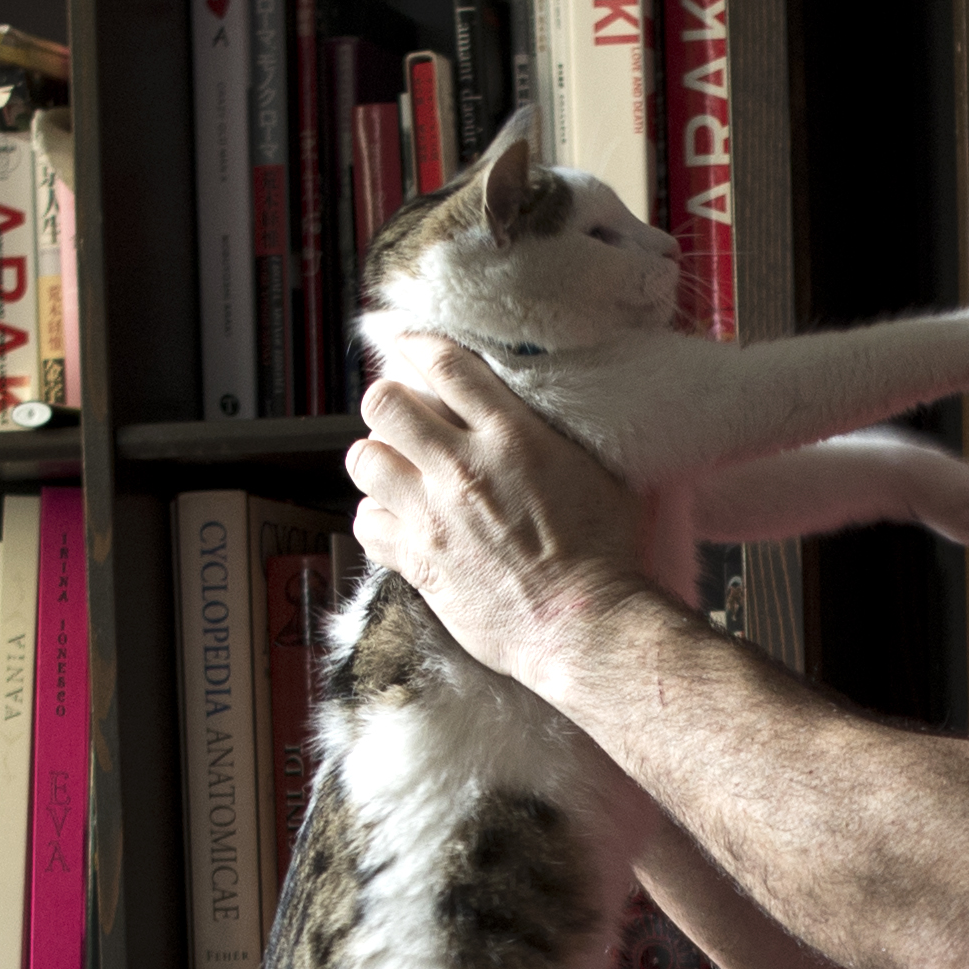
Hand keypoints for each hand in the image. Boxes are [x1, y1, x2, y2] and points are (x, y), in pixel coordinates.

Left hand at [346, 336, 657, 690]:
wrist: (582, 623)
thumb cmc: (605, 547)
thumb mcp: (595, 467)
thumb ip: (554, 431)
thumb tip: (538, 406)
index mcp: (511, 434)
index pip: (445, 364)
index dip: (419, 345)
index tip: (411, 346)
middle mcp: (462, 466)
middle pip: (384, 402)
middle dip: (390, 403)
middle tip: (407, 419)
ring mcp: (433, 514)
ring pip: (363, 458)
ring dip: (378, 458)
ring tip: (399, 470)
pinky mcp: (417, 560)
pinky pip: (364, 521)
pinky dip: (377, 517)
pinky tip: (401, 520)